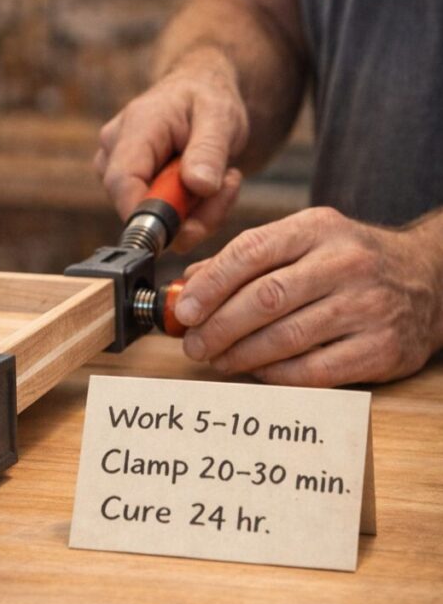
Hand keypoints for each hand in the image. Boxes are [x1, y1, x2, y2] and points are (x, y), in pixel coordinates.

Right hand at [94, 49, 248, 250]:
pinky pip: (160, 220)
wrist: (200, 93)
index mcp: (135, 127)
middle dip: (188, 213)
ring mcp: (117, 171)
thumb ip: (209, 150)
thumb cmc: (207, 98)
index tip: (186, 229)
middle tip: (228, 185)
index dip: (147, 214)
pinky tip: (206, 187)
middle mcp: (114, 151)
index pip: (122, 181)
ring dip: (195, 213)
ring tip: (222, 179)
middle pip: (137, 206)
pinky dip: (190, 214)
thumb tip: (199, 186)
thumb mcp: (221, 116)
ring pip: (152, 219)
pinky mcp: (129, 188)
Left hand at [174, 207, 442, 385]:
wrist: (429, 282)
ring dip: (241, 355)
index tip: (184, 311)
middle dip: (219, 326)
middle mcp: (345, 263)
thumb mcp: (305, 243)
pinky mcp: (381, 348)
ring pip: (286, 337)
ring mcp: (367, 306)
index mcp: (318, 228)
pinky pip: (314, 370)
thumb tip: (190, 286)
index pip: (251, 251)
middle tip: (194, 345)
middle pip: (265, 298)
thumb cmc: (349, 264)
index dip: (211, 285)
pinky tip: (257, 372)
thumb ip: (248, 259)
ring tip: (218, 360)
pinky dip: (276, 375)